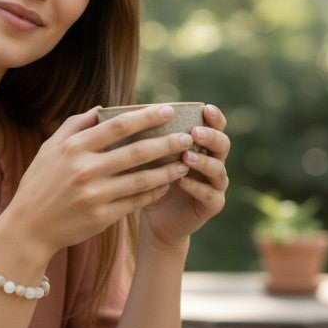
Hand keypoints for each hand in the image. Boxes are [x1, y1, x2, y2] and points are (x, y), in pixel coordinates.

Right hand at [4, 105, 196, 259]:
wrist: (28, 228)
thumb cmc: (39, 184)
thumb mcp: (48, 150)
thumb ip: (74, 126)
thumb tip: (102, 108)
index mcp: (73, 148)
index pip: (117, 126)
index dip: (146, 117)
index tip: (168, 110)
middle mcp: (85, 170)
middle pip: (136, 152)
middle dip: (167, 142)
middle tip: (188, 136)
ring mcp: (95, 195)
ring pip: (142, 179)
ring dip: (167, 170)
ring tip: (185, 162)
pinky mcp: (102, 217)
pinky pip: (136, 201)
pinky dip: (154, 192)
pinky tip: (167, 184)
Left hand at [140, 104, 229, 246]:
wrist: (156, 219)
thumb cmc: (150, 181)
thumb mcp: (146, 157)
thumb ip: (141, 136)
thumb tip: (104, 109)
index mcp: (202, 146)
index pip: (215, 127)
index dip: (214, 117)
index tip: (205, 108)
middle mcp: (213, 162)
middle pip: (223, 144)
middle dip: (211, 137)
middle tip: (194, 133)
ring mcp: (216, 184)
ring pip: (218, 169)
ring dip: (203, 161)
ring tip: (186, 157)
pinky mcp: (213, 204)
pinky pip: (210, 194)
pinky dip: (197, 187)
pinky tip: (182, 182)